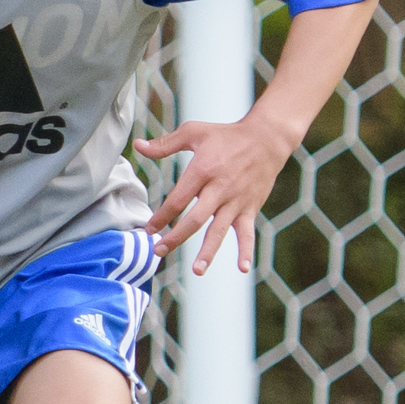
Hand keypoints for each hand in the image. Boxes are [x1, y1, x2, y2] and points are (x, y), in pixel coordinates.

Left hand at [138, 113, 295, 271]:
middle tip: (159, 251)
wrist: (267, 138)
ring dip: (209, 252)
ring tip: (197, 271)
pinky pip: (247, 232)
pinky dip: (246, 250)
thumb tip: (138, 147)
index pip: (178, 199)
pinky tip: (242, 268)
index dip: (162, 216)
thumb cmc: (226, 135)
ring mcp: (236, 201)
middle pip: (195, 219)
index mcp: (203, 170)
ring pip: (219, 230)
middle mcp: (220, 189)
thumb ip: (165, 144)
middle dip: (176, 237)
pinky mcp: (250, 208)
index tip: (148, 229)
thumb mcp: (194, 132)